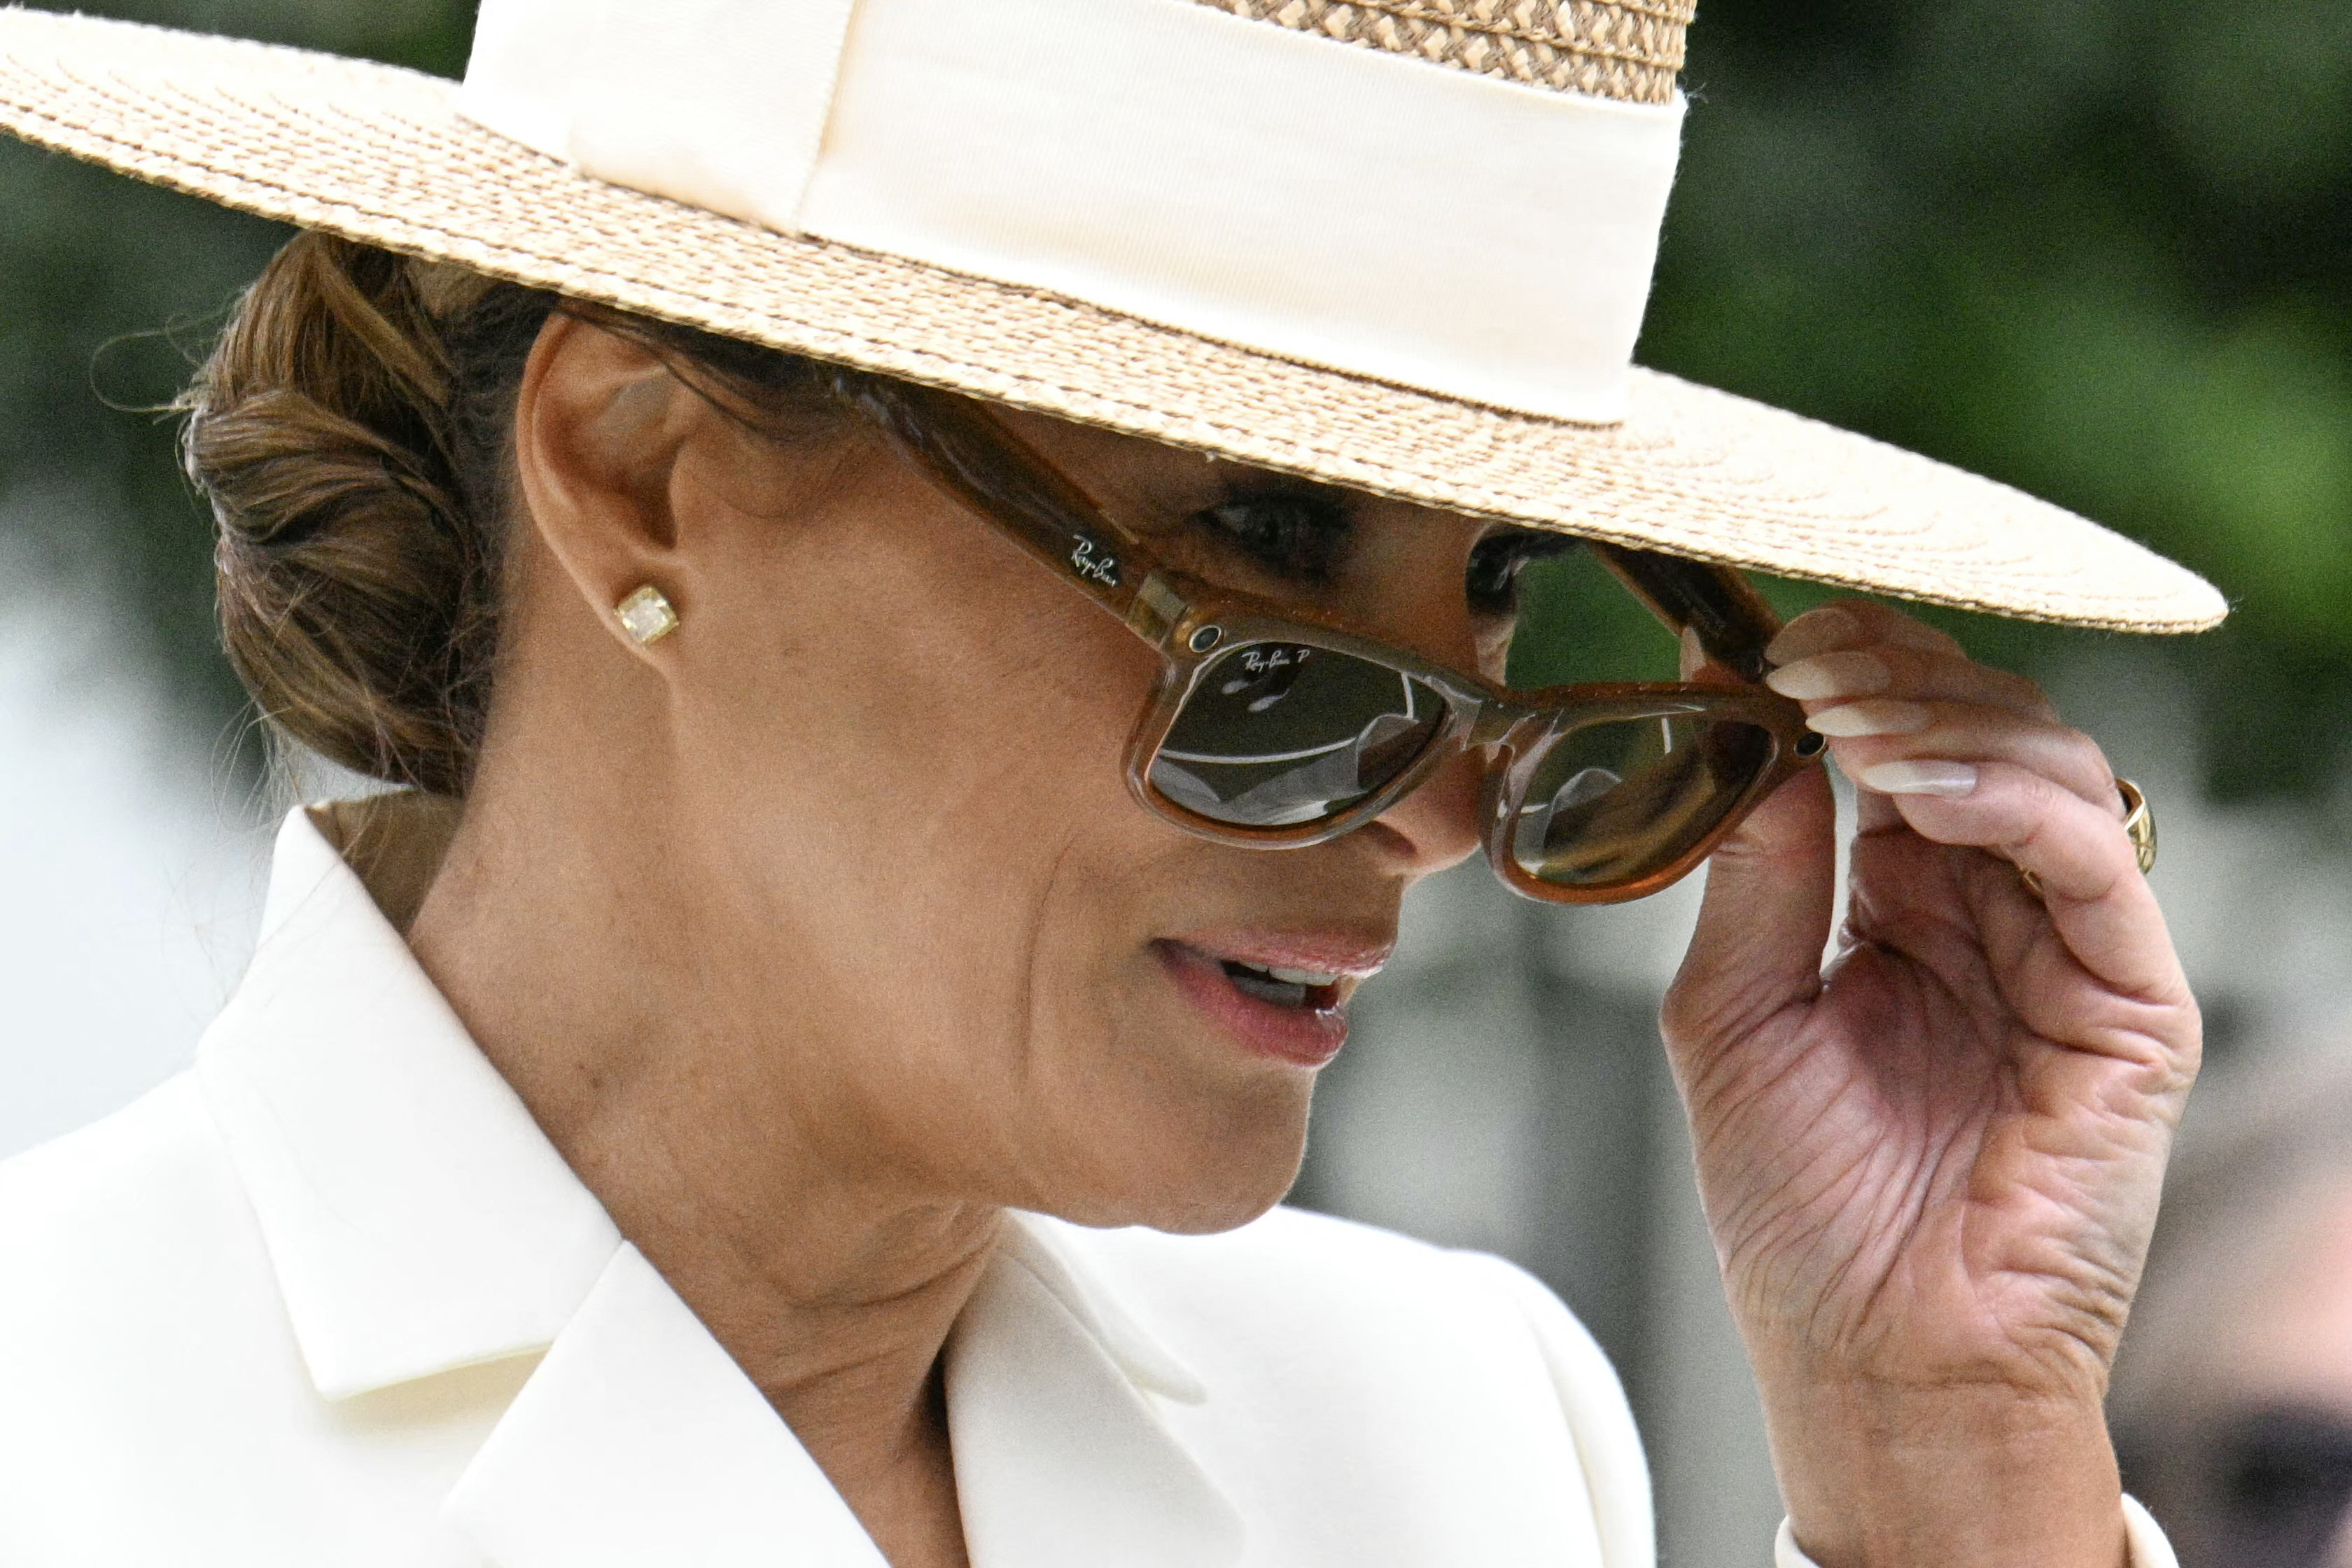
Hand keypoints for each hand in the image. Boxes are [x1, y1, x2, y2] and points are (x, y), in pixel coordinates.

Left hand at [1662, 602, 2198, 1567]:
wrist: (1871, 1359)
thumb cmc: (1798, 1211)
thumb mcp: (1733, 1012)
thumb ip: (1753, 868)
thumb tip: (1739, 720)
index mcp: (1900, 909)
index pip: (1898, 748)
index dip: (1847, 679)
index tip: (1766, 641)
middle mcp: (1991, 915)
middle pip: (1980, 734)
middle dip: (1894, 676)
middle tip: (1805, 659)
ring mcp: (2068, 954)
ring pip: (2049, 770)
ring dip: (1946, 720)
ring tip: (1847, 719)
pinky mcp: (2132, 1006)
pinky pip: (2094, 862)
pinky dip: (2008, 799)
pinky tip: (1918, 785)